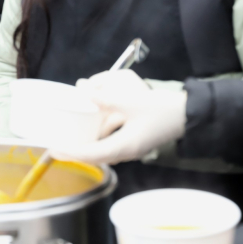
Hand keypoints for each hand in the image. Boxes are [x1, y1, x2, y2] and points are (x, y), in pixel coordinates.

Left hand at [51, 70, 186, 164]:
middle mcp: (125, 152)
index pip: (91, 155)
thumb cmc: (162, 109)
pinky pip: (110, 142)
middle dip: (75, 150)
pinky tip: (93, 124)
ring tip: (69, 134)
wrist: (189, 114)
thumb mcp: (131, 101)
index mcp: (124, 147)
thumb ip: (104, 97)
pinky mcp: (134, 141)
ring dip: (86, 143)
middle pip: (94, 155)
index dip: (70, 152)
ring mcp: (130, 148)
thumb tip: (80, 88)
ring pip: (102, 149)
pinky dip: (98, 136)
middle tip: (56, 144)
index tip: (53, 149)